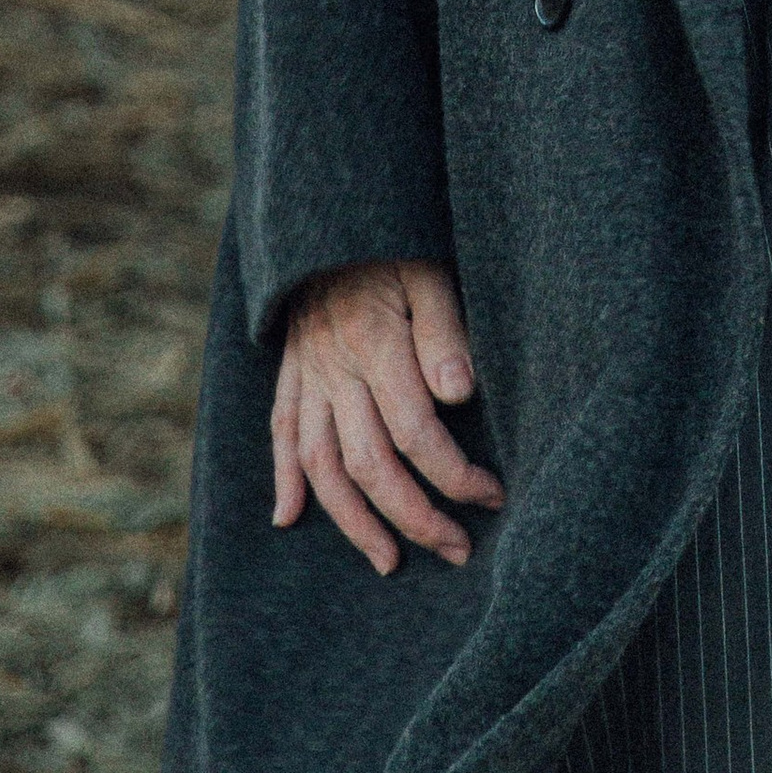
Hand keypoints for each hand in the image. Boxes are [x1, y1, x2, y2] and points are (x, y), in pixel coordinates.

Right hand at [271, 258, 504, 572]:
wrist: (328, 212)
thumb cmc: (393, 243)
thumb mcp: (430, 271)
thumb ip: (445, 332)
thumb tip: (460, 395)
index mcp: (375, 344)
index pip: (416, 434)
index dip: (455, 475)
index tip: (491, 495)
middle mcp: (334, 370)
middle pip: (369, 466)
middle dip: (416, 517)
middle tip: (458, 548)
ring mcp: (306, 376)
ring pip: (321, 467)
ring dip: (354, 522)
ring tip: (390, 561)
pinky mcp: (288, 374)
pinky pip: (280, 436)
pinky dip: (283, 481)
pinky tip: (290, 519)